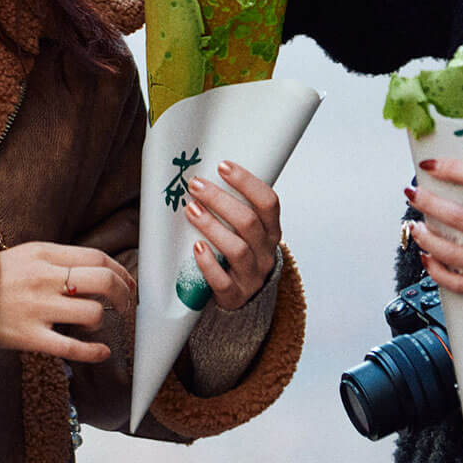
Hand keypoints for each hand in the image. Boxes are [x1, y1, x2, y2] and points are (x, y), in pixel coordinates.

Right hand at [0, 242, 135, 361]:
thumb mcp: (26, 255)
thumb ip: (58, 259)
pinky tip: (102, 353)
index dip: (119, 271)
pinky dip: (93, 352)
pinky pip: (71, 348)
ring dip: (102, 321)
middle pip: (101, 281)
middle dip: (122, 294)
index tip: (127, 282)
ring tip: (95, 325)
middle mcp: (43, 279)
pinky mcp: (28, 337)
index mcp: (43, 255)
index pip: (96, 257)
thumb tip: (96, 270)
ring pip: (91, 313)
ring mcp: (36, 308)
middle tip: (125, 304)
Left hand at [182, 160, 281, 309]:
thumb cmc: (240, 252)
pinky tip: (196, 248)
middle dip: (220, 200)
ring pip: (237, 249)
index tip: (222, 166)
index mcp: (271, 230)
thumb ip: (234, 209)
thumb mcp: (246, 231)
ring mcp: (252, 275)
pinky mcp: (235, 295)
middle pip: (248, 222)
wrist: (244, 297)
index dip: (247, 182)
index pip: (268, 202)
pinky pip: (223, 281)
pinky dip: (209, 264)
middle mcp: (266, 251)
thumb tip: (202, 178)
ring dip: (212, 226)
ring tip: (191, 209)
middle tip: (196, 186)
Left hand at [405, 160, 462, 298]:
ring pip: (452, 252)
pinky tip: (426, 255)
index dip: (451, 169)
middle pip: (460, 217)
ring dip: (425, 238)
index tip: (429, 166)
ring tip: (415, 227)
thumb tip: (435, 172)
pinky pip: (455, 281)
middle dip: (428, 203)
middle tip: (413, 194)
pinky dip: (434, 268)